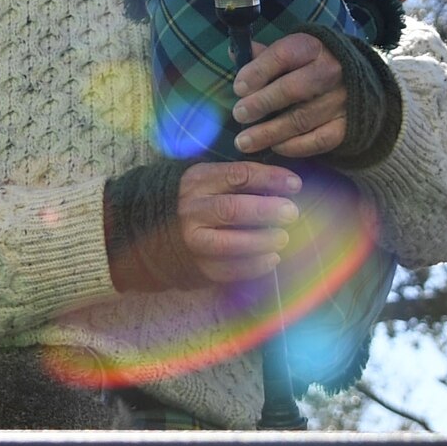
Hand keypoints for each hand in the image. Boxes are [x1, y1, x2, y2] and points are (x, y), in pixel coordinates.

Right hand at [176, 160, 302, 282]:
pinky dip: (255, 266)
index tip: (295, 184)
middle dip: (266, 211)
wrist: (152, 237)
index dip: (269, 178)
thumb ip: (236, 181)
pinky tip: (272, 259)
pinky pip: (230, 270)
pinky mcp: (198, 268)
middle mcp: (193, 210)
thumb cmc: (191, 202)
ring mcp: (194, 241)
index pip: (237, 175)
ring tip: (282, 238)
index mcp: (198, 181)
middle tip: (291, 213)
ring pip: (231, 242)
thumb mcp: (205, 180)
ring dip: (263, 241)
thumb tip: (282, 185)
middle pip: (233, 209)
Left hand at [231, 31, 346, 157]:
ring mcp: (340, 100)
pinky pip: (317, 140)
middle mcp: (330, 71)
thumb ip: (264, 56)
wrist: (356, 80)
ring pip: (302, 119)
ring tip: (244, 142)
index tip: (238, 88)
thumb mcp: (292, 51)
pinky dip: (293, 147)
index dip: (258, 71)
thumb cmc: (312, 64)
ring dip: (269, 133)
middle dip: (262, 103)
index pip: (282, 56)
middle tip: (239, 115)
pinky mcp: (346, 126)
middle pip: (292, 89)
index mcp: (312, 47)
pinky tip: (274, 147)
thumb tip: (233, 54)